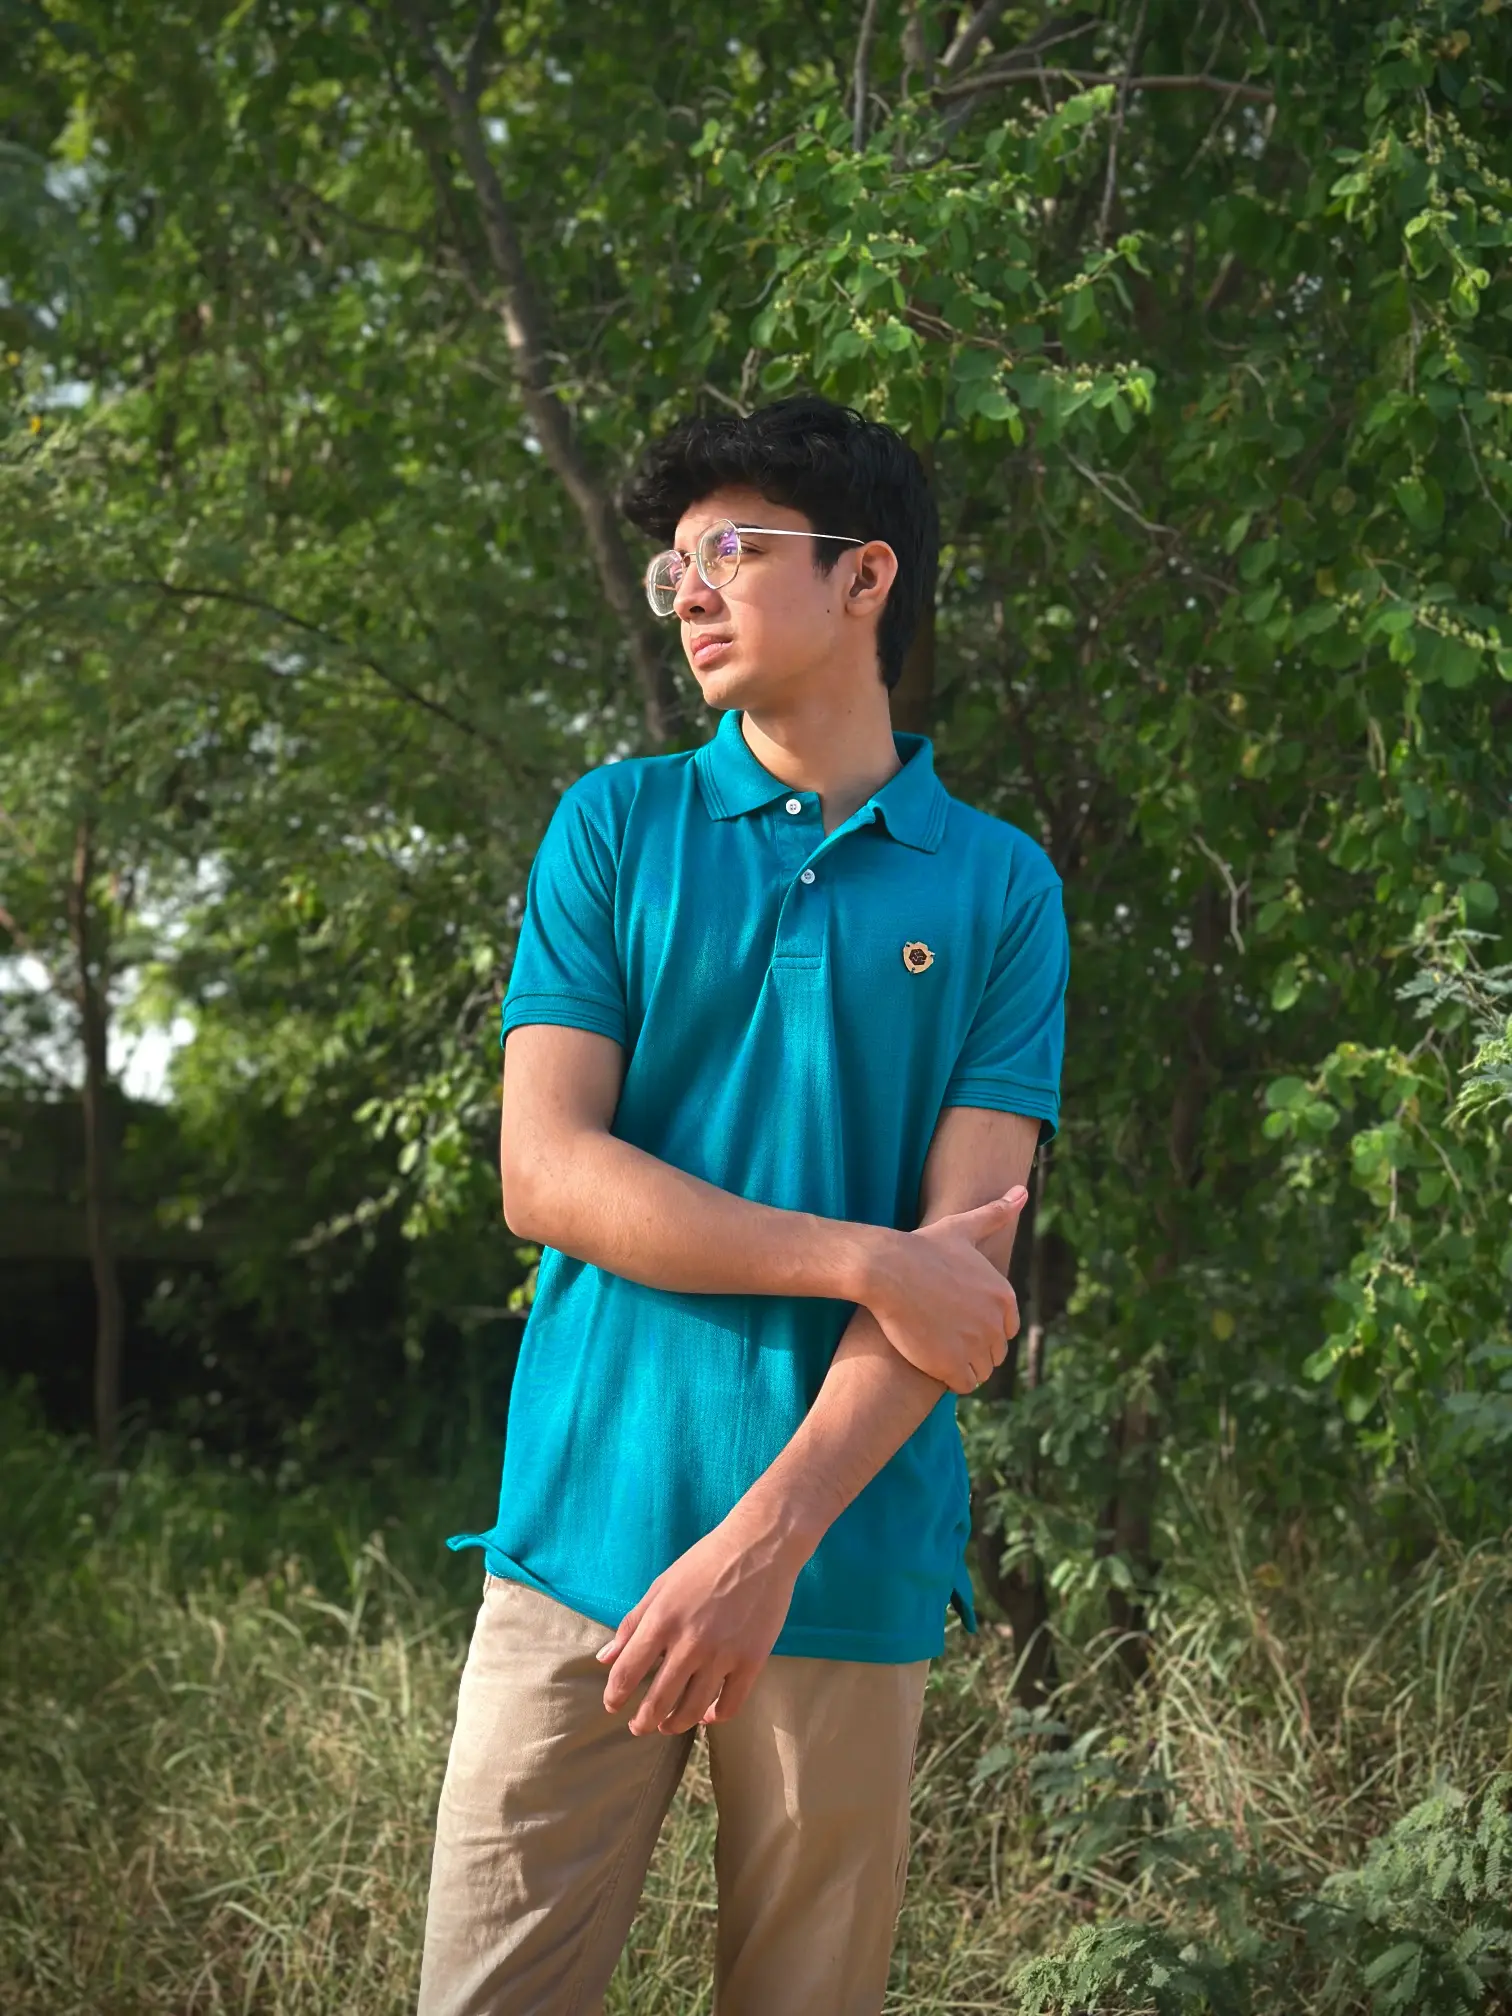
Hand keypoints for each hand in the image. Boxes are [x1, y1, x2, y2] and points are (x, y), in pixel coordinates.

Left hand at [597, 1510, 800, 1736]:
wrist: (760, 1546)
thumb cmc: (705, 1562)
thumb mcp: (661, 1586)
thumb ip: (632, 1624)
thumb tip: (604, 1659)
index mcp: (662, 1620)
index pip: (627, 1673)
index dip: (615, 1696)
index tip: (613, 1705)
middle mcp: (690, 1642)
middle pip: (658, 1700)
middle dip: (642, 1721)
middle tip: (638, 1728)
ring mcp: (723, 1654)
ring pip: (692, 1710)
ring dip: (674, 1725)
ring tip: (667, 1726)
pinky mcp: (752, 1661)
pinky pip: (730, 1705)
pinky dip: (714, 1718)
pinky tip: (706, 1716)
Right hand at [862, 1188, 1026, 1393]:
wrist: (888, 1269)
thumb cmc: (922, 1247)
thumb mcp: (963, 1227)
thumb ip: (996, 1214)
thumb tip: (1022, 1190)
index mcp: (1004, 1297)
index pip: (1007, 1328)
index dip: (984, 1327)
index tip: (959, 1321)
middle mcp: (996, 1323)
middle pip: (995, 1351)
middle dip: (975, 1348)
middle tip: (945, 1337)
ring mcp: (975, 1346)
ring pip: (981, 1371)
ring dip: (964, 1367)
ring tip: (939, 1353)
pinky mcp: (952, 1366)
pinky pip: (964, 1385)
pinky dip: (952, 1380)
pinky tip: (934, 1366)